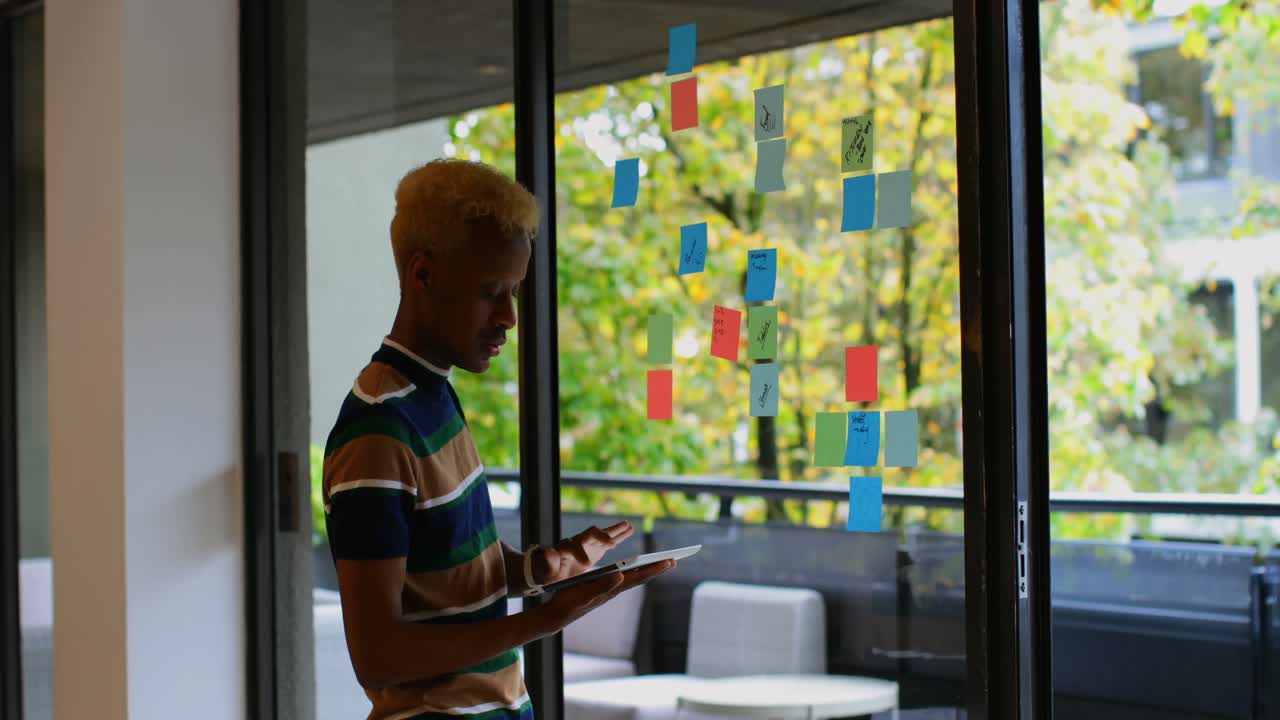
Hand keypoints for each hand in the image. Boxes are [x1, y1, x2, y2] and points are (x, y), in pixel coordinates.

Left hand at [535, 521, 635, 584]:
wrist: (552, 568)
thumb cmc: (549, 571)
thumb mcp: (547, 571)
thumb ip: (549, 563)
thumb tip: (549, 551)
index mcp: (566, 548)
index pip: (573, 546)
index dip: (580, 553)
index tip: (586, 563)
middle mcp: (578, 541)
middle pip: (590, 533)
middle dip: (601, 537)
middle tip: (611, 543)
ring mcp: (588, 542)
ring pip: (602, 533)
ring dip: (614, 530)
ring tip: (628, 526)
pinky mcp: (596, 546)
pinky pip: (609, 538)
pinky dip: (619, 534)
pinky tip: (629, 529)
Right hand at [544, 559, 675, 627]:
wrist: (558, 615)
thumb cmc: (569, 603)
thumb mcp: (585, 593)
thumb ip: (602, 585)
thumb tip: (621, 576)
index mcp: (612, 588)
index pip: (638, 576)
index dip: (654, 568)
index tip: (670, 561)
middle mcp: (614, 589)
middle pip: (640, 577)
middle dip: (657, 568)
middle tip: (674, 560)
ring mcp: (609, 589)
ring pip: (634, 578)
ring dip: (648, 570)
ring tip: (661, 563)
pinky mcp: (602, 589)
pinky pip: (624, 579)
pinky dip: (635, 572)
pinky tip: (636, 570)